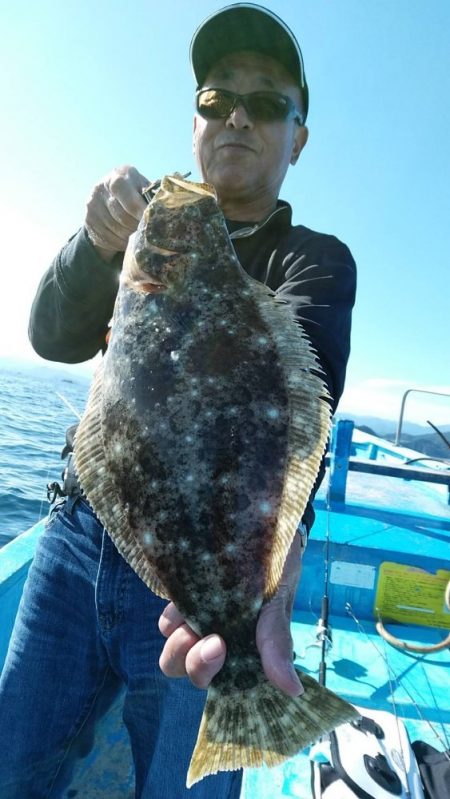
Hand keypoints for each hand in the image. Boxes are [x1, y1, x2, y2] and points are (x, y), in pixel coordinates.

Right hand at [84, 165, 148, 261]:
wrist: (108, 197)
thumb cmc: (135, 193)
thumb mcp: (142, 188)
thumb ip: (151, 195)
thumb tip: (166, 208)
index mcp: (119, 175)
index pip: (123, 190)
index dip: (137, 207)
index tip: (148, 219)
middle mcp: (101, 187)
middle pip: (121, 214)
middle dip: (136, 225)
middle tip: (147, 230)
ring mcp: (92, 204)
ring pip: (116, 229)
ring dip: (130, 235)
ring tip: (138, 234)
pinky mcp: (88, 220)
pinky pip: (108, 237)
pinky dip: (120, 241)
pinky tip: (127, 238)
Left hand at [158, 534, 303, 695]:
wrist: (262, 526)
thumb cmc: (278, 568)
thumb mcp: (279, 599)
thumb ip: (277, 641)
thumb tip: (294, 690)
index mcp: (244, 651)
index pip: (219, 682)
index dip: (210, 671)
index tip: (220, 646)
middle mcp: (219, 642)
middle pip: (189, 669)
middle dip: (193, 660)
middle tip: (210, 637)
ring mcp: (198, 622)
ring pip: (172, 648)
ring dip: (177, 638)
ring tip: (189, 614)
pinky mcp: (184, 600)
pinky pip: (167, 620)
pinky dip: (171, 614)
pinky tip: (182, 597)